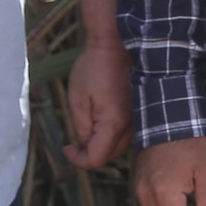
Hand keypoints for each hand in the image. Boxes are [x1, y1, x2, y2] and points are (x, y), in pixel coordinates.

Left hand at [62, 43, 134, 168]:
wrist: (115, 45)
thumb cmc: (94, 69)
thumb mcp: (78, 100)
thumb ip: (81, 129)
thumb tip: (83, 146)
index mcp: (113, 124)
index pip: (96, 159)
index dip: (78, 160)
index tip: (66, 148)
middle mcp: (130, 125)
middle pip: (109, 156)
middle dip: (89, 155)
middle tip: (73, 144)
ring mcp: (138, 118)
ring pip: (119, 146)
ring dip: (101, 146)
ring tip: (85, 133)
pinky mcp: (139, 111)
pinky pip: (126, 134)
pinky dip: (112, 136)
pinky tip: (100, 124)